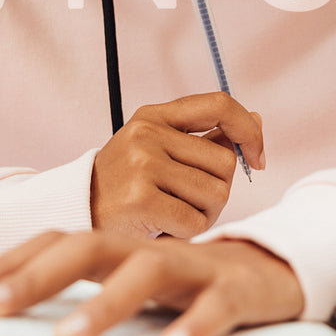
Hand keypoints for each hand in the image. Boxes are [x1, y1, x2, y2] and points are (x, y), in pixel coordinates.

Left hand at [0, 231, 304, 335]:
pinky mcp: (237, 289)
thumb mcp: (133, 283)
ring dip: (105, 303)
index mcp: (121, 248)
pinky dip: (194, 325)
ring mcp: (194, 266)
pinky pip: (214, 306)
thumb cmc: (191, 282)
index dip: (11, 262)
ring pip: (146, 272)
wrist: (276, 269)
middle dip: (34, 277)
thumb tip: (17, 320)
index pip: (57, 242)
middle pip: (88, 248)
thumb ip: (89, 293)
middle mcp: (149, 250)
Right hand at [90, 93, 264, 237]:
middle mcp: (147, 133)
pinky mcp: (141, 200)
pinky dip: (188, 231)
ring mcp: (142, 165)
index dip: (248, 130)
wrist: (78, 213)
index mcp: (155, 115)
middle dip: (218, 188)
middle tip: (188, 200)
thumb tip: (256, 120)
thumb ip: (206, 137)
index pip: (219, 104)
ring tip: (173, 213)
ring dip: (204, 213)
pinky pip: (196, 220)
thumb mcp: (159, 149)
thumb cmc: (127, 184)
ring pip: (216, 193)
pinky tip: (163, 227)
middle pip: (225, 161)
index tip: (258, 157)